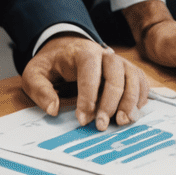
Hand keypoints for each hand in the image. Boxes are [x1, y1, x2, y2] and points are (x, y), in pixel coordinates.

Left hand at [22, 34, 150, 128]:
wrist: (66, 48)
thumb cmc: (52, 64)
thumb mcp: (35, 73)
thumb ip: (40, 89)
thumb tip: (53, 109)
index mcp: (82, 52)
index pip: (90, 69)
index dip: (88, 95)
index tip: (82, 119)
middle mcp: (105, 53)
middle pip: (115, 73)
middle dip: (110, 101)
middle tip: (102, 126)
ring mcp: (118, 62)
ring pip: (132, 76)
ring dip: (130, 100)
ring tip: (122, 122)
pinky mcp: (127, 71)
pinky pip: (140, 81)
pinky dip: (140, 97)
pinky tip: (132, 114)